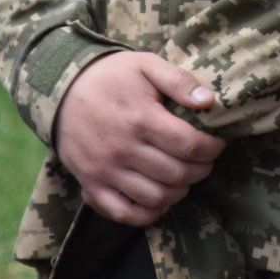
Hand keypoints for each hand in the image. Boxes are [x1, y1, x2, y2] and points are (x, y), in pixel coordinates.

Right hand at [54, 51, 225, 226]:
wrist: (62, 89)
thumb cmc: (111, 76)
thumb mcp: (146, 65)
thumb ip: (178, 81)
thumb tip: (208, 101)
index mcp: (140, 118)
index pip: (189, 146)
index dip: (211, 148)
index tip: (217, 143)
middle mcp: (123, 149)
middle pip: (176, 174)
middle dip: (201, 170)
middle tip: (204, 161)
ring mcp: (105, 170)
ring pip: (155, 197)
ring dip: (179, 192)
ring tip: (184, 176)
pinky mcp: (91, 184)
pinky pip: (123, 212)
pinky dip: (147, 213)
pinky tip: (159, 198)